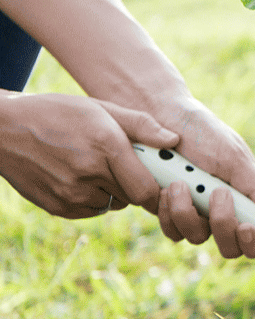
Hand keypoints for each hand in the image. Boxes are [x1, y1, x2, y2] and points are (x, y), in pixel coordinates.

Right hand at [0, 92, 174, 217]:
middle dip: (136, 184)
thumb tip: (174, 141)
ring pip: (112, 204)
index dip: (158, 188)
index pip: (146, 189)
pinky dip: (94, 199)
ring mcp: (70, 194)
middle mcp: (88, 174)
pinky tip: (81, 177)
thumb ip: (142, 125)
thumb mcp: (102, 108)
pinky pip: (91, 210)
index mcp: (105, 147)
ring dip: (114, 191)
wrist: (4, 129)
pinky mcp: (57, 207)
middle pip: (132, 197)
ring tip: (98, 167)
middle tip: (126, 166)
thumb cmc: (59, 113)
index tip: (161, 180)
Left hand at [141, 93, 254, 259]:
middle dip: (223, 225)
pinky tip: (167, 187)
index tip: (248, 226)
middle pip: (231, 248)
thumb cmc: (205, 133)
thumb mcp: (236, 158)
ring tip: (181, 182)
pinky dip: (168, 212)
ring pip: (197, 238)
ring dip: (188, 213)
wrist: (162, 117)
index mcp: (247, 201)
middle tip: (218, 194)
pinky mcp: (168, 214)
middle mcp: (223, 213)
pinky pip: (172, 231)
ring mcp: (196, 215)